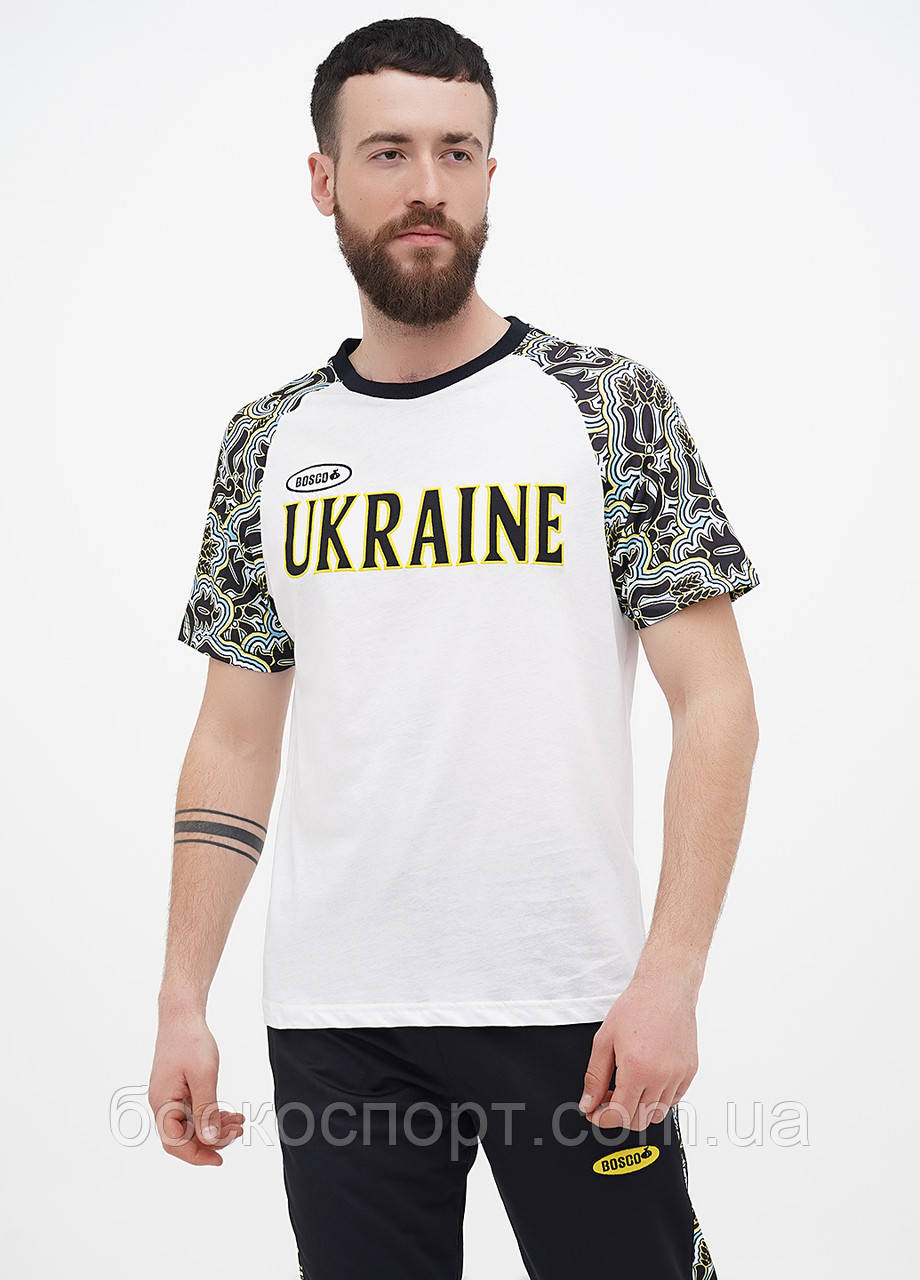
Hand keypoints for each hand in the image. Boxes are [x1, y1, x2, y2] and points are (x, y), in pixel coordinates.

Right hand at [148, 1008, 244, 1166]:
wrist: (182, 1016)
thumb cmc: (190, 1041)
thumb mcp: (204, 1076)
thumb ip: (206, 1110)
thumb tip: (210, 1140)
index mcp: (163, 1104)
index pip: (175, 1144)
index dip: (197, 1156)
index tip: (219, 1160)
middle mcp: (163, 1104)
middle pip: (185, 1137)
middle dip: (212, 1139)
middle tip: (238, 1132)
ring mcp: (170, 1097)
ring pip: (193, 1124)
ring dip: (215, 1126)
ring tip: (240, 1122)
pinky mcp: (179, 1090)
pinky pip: (194, 1111)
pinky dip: (212, 1114)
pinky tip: (231, 1113)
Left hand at [577, 971, 698, 1129]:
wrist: (665, 989)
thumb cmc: (635, 1007)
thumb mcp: (604, 1040)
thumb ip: (594, 1077)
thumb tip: (588, 1103)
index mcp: (637, 1070)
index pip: (620, 1115)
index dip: (603, 1119)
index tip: (594, 1113)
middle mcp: (661, 1077)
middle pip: (639, 1120)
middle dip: (619, 1116)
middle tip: (608, 1099)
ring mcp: (678, 1076)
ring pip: (657, 1113)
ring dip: (639, 1108)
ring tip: (627, 1087)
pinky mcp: (690, 1071)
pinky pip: (673, 1099)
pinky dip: (658, 1099)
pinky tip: (647, 1080)